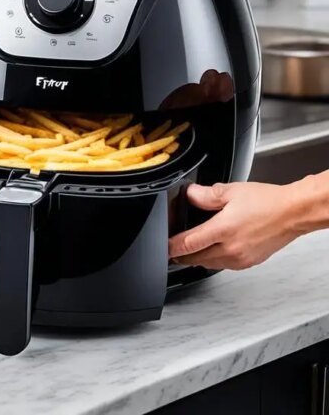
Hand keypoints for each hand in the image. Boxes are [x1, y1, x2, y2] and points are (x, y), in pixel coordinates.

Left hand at [168, 182, 310, 269]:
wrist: (294, 213)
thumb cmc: (269, 202)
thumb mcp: (232, 191)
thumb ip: (207, 194)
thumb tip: (190, 194)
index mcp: (223, 230)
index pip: (188, 243)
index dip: (171, 247)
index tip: (163, 247)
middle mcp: (230, 248)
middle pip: (195, 259)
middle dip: (181, 255)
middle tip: (172, 251)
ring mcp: (240, 258)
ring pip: (209, 264)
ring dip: (198, 259)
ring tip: (191, 250)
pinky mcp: (249, 262)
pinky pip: (224, 266)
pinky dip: (214, 260)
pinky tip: (213, 251)